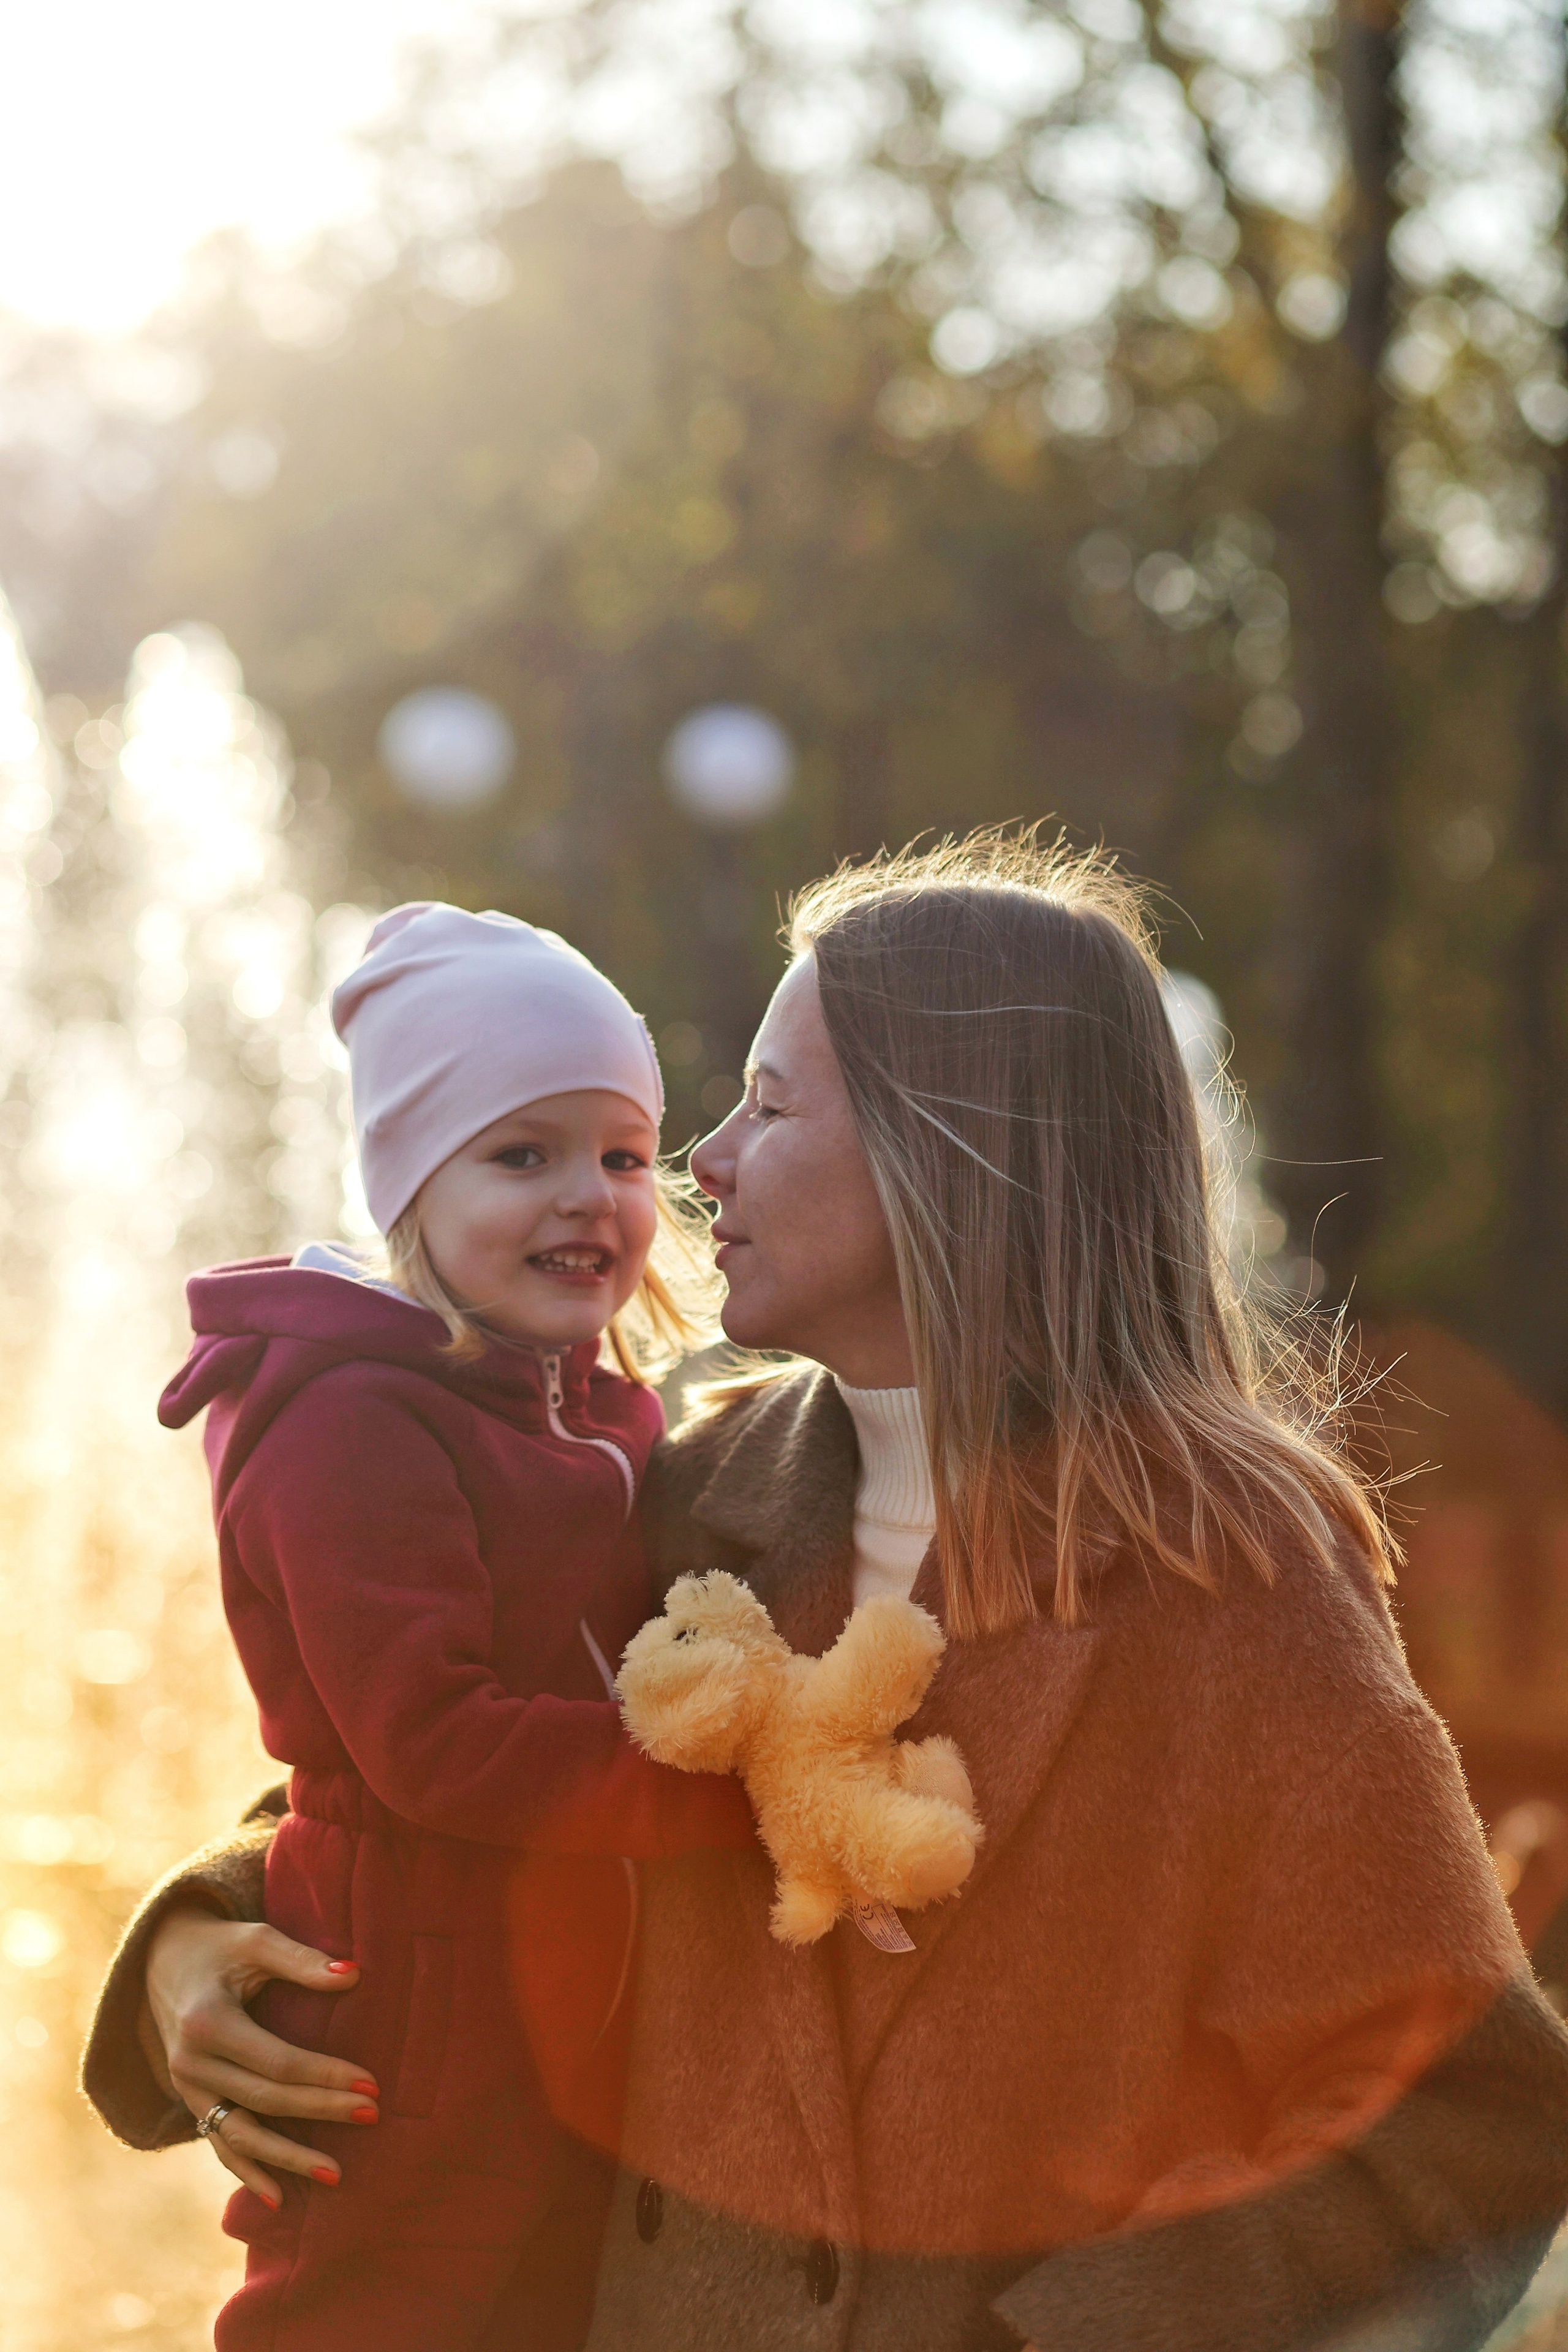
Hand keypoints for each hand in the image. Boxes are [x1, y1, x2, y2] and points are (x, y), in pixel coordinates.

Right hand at [143, 1904, 376, 2205]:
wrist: (161, 1962)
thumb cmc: (220, 1947)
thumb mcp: (256, 1940)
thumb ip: (301, 1960)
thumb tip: (354, 1975)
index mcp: (207, 2023)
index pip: (277, 2062)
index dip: (324, 2075)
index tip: (370, 2084)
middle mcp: (191, 2064)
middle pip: (265, 2100)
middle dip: (321, 2111)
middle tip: (372, 2116)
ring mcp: (187, 2089)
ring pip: (240, 2135)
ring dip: (287, 2159)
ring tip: (336, 2175)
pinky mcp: (191, 2102)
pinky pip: (219, 2144)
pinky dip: (247, 2172)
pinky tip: (279, 2199)